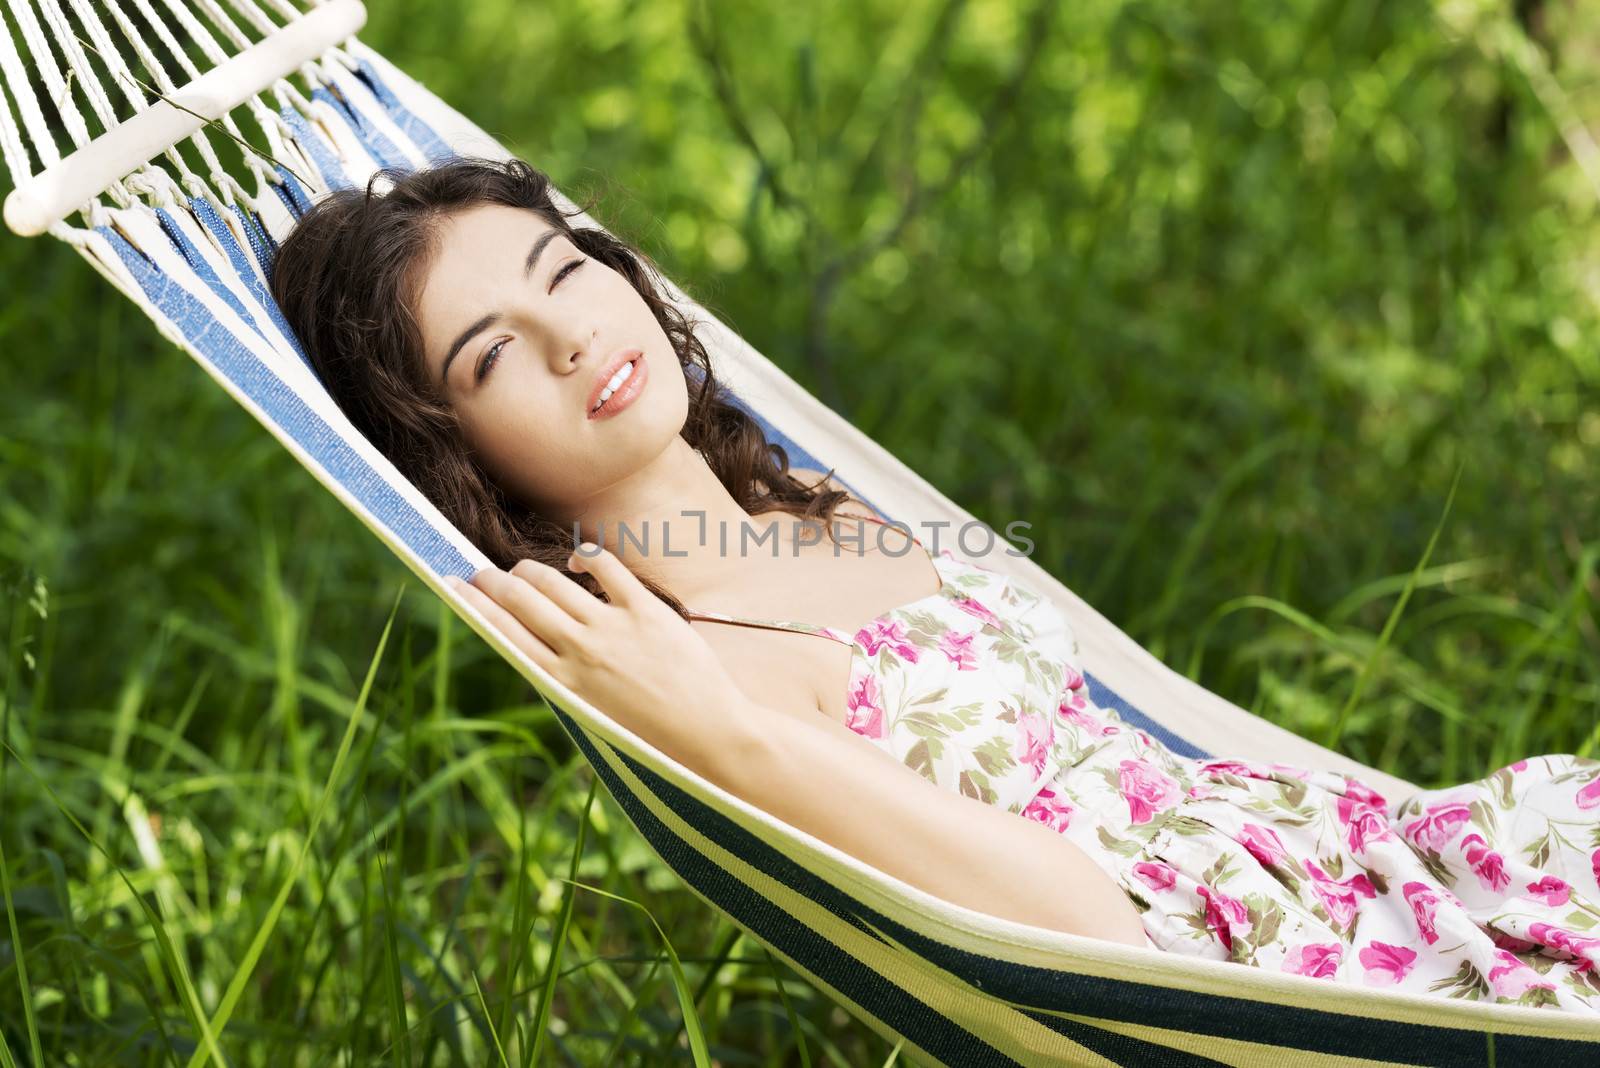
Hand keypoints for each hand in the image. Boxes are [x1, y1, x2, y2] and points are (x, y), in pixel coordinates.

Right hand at [446, 545, 747, 759]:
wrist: (706, 734)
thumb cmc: (647, 737)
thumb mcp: (591, 718)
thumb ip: (563, 684)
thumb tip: (538, 652)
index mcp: (561, 684)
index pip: (503, 632)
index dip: (473, 603)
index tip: (454, 585)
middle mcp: (579, 651)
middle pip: (520, 600)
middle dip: (491, 581)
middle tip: (480, 573)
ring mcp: (612, 627)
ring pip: (552, 581)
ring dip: (528, 571)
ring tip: (519, 571)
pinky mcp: (645, 610)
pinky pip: (605, 566)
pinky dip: (584, 557)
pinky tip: (577, 562)